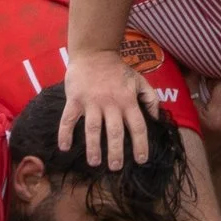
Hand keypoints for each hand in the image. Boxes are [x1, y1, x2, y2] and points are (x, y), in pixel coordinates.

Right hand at [61, 49, 161, 168]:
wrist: (94, 53)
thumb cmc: (118, 70)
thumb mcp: (140, 80)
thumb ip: (150, 99)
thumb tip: (156, 119)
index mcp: (128, 100)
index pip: (137, 126)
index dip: (141, 144)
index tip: (141, 160)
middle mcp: (111, 103)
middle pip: (115, 132)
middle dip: (116, 152)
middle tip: (116, 167)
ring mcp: (91, 102)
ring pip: (92, 129)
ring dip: (93, 148)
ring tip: (94, 163)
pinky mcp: (75, 99)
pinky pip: (69, 119)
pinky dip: (65, 133)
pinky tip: (64, 147)